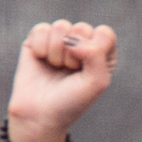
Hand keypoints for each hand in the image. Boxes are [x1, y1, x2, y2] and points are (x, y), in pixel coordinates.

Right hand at [5, 18, 117, 141]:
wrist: (39, 114)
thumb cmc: (72, 101)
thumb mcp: (97, 82)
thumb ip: (96, 54)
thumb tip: (72, 38)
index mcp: (102, 53)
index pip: (104, 33)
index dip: (94, 51)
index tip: (86, 72)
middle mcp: (82, 44)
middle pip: (82, 28)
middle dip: (74, 54)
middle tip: (70, 72)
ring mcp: (59, 40)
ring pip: (61, 26)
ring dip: (57, 52)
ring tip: (56, 68)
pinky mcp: (37, 39)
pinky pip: (41, 28)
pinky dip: (40, 47)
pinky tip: (41, 60)